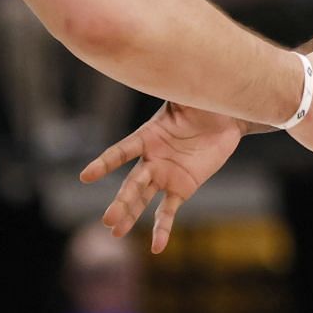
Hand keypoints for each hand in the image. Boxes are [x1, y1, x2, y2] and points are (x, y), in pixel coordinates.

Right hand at [80, 102, 244, 252]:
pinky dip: (162, 229)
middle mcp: (151, 158)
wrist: (227, 116)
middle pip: (132, 183)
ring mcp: (164, 175)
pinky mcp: (181, 187)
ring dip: (130, 215)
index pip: (122, 151)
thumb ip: (175, 87)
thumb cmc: (204, 99)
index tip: (86, 176)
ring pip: (142, 198)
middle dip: (121, 201)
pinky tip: (156, 247)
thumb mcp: (187, 93)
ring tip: (115, 231)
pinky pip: (168, 211)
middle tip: (108, 220)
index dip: (105, 164)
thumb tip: (166, 65)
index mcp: (148, 135)